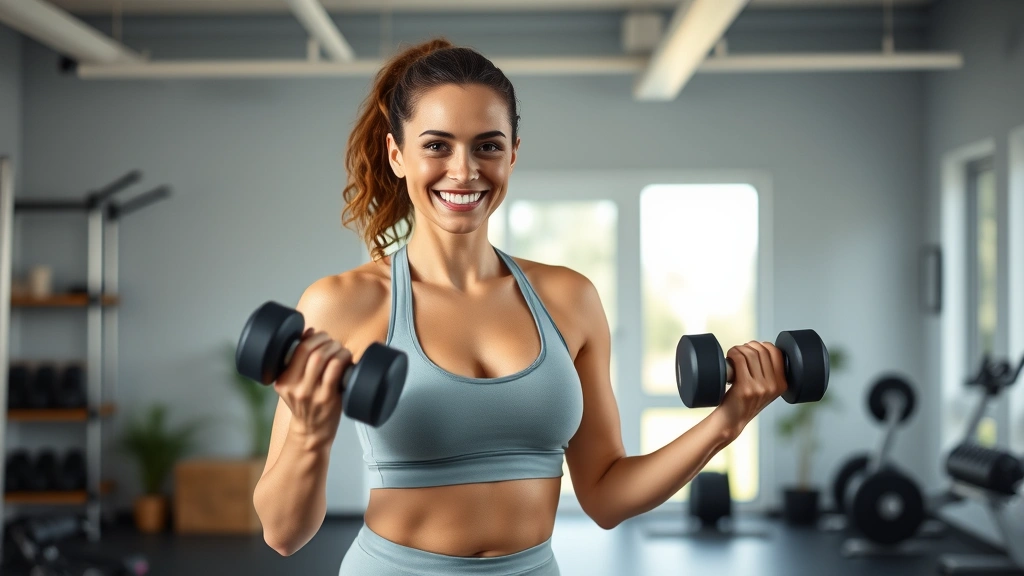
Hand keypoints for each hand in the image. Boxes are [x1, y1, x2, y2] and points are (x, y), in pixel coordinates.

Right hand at [274, 328, 351, 447]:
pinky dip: (343, 359)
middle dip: (326, 340)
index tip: (320, 336)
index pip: (297, 349)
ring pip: (322, 358)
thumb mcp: (292, 384)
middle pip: (311, 351)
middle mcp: (294, 387)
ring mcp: (311, 393)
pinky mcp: (327, 399)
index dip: (313, 337)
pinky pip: (335, 371)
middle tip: (333, 342)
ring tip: (340, 350)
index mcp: (282, 380)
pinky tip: (346, 359)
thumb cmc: (306, 404)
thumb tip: (309, 331)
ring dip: (335, 348)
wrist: (311, 434)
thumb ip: (297, 361)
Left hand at [715, 341, 787, 437]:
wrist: (731, 421)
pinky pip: (740, 359)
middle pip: (762, 351)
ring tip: (733, 355)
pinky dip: (733, 353)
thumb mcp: (764, 390)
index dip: (762, 345)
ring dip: (739, 349)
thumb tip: (759, 347)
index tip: (752, 348)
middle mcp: (774, 386)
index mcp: (782, 384)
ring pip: (751, 354)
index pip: (777, 352)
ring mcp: (760, 387)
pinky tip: (730, 357)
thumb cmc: (743, 402)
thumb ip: (768, 373)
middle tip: (739, 352)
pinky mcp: (746, 388)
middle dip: (749, 346)